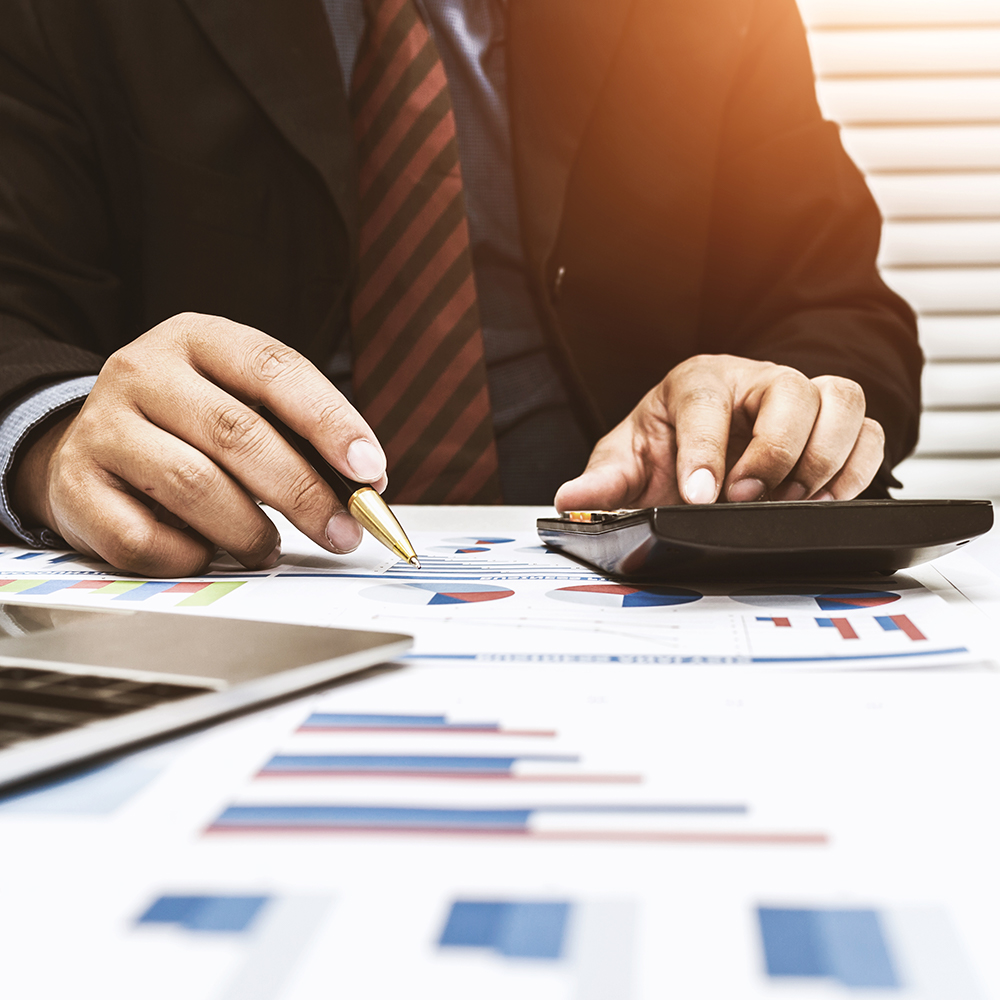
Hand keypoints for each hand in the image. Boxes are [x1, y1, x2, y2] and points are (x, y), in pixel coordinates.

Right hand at [13, 313, 387, 575]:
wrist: (84, 444)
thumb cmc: (187, 427)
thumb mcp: (239, 402)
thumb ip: (297, 435)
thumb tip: (363, 487)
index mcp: (197, 339)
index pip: (274, 369)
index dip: (330, 421)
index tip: (370, 470)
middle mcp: (143, 371)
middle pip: (238, 433)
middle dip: (304, 492)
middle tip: (344, 531)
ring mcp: (102, 427)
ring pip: (193, 486)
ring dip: (249, 531)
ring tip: (270, 548)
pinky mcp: (74, 486)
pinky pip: (144, 538)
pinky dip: (189, 557)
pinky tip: (206, 553)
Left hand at [554, 354, 884, 510]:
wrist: (705, 445)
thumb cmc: (667, 445)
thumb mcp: (627, 461)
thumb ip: (604, 481)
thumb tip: (571, 498)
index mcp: (697, 381)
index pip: (707, 402)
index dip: (707, 451)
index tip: (702, 496)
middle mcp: (755, 381)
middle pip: (792, 390)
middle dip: (775, 452)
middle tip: (748, 498)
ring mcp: (801, 400)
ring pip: (842, 401)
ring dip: (824, 459)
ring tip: (792, 503)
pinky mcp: (833, 427)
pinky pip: (870, 434)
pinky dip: (856, 470)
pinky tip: (824, 502)